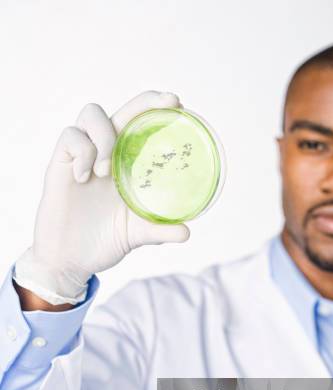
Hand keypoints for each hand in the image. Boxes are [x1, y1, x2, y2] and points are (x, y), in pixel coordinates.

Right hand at [14, 92, 189, 304]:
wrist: (71, 260)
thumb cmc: (102, 241)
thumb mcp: (137, 234)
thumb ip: (159, 230)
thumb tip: (187, 233)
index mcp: (125, 165)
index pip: (140, 125)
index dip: (156, 109)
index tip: (178, 105)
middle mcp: (105, 154)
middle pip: (122, 111)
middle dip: (145, 101)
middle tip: (166, 104)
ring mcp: (81, 157)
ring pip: (91, 114)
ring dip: (104, 136)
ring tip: (106, 171)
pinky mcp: (60, 164)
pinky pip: (70, 138)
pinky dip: (82, 153)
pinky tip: (83, 178)